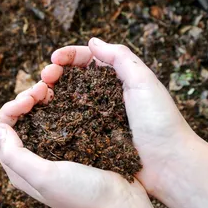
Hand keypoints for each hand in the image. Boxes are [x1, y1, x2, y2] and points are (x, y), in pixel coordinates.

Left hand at [0, 70, 176, 207]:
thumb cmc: (83, 195)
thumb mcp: (44, 177)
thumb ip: (16, 155)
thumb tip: (0, 127)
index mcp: (19, 170)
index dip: (9, 109)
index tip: (29, 99)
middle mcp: (31, 162)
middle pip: (14, 123)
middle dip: (23, 101)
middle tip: (42, 89)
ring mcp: (52, 154)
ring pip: (35, 120)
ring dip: (39, 102)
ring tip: (52, 89)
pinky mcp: (71, 149)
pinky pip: (56, 122)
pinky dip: (56, 107)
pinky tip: (67, 98)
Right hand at [45, 38, 207, 207]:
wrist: (168, 165)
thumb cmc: (160, 122)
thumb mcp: (144, 82)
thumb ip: (120, 58)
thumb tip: (93, 41)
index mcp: (117, 80)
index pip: (87, 60)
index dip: (68, 56)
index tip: (54, 59)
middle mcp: (103, 97)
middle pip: (71, 79)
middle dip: (54, 73)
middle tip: (44, 78)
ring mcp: (95, 119)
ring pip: (65, 101)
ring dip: (50, 95)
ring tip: (38, 95)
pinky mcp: (90, 140)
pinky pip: (68, 125)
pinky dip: (54, 118)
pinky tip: (43, 116)